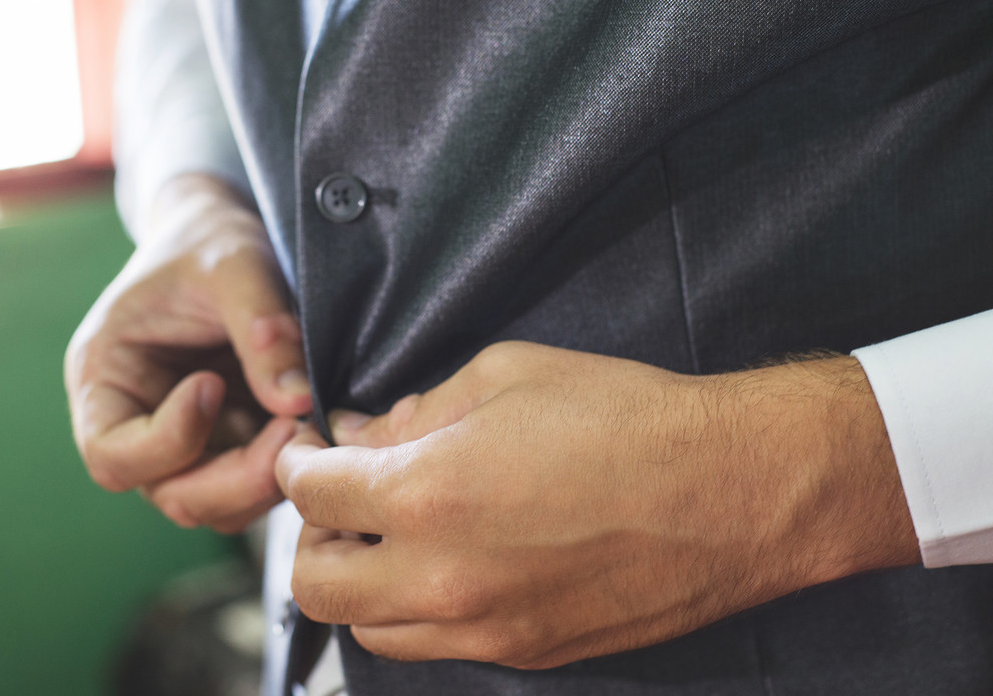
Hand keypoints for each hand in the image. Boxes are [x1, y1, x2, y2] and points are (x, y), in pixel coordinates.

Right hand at [65, 174, 312, 532]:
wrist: (226, 237)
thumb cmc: (210, 241)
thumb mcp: (233, 264)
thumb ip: (260, 327)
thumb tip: (296, 401)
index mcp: (104, 380)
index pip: (111, 454)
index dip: (167, 439)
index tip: (214, 384)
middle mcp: (138, 424)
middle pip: (173, 494)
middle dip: (237, 476)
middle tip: (293, 431)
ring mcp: (188, 443)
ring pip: (219, 504)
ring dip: (267, 479)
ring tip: (311, 424)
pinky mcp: (232, 445)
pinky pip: (254, 485)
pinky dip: (285, 469)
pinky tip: (315, 428)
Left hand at [275, 342, 918, 667]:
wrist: (734, 492)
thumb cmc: (626, 416)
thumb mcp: (507, 376)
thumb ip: (417, 411)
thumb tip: (365, 435)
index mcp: (427, 494)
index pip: (311, 493)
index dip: (296, 463)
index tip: (305, 450)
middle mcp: (443, 578)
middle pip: (315, 585)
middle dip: (312, 536)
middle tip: (343, 498)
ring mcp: (486, 630)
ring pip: (369, 629)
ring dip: (362, 582)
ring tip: (395, 535)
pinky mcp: (528, 655)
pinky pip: (436, 647)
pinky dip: (419, 610)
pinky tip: (452, 562)